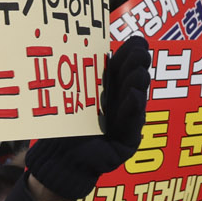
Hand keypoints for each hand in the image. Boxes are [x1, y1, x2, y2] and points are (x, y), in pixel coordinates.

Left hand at [24, 38, 152, 200]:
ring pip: (135, 102)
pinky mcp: (126, 144)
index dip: (132, 56)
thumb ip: (81, 76)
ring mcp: (127, 125)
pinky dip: (132, 110)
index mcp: (113, 92)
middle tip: (141, 51)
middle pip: (133, 83)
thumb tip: (79, 42)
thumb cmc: (65, 126)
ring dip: (137, 85)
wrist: (60, 159)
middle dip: (138, 66)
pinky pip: (131, 126)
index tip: (137, 41)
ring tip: (139, 72)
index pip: (125, 70)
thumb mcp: (72, 97)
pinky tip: (134, 96)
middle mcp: (123, 106)